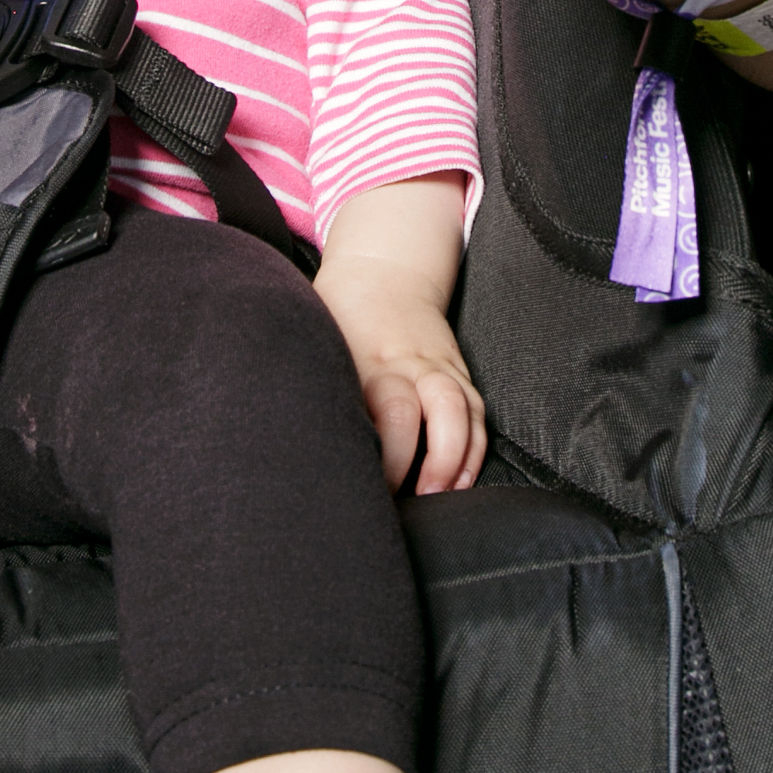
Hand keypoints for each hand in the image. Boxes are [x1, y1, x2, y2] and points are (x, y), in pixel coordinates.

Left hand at [312, 177, 482, 495]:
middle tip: (412, 499)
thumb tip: (295, 447)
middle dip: (434, 461)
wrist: (382, 272)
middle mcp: (414, 366)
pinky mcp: (458, 373)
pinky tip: (462, 481)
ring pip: (465, 411)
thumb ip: (319, 386)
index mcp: (374, 361)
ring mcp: (441, 368)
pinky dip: (475, 450)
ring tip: (442, 497)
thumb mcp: (321, 342)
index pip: (394, 411)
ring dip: (459, 460)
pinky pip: (477, 413)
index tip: (368, 490)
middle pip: (440, 409)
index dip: (389, 456)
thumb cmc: (340, 315)